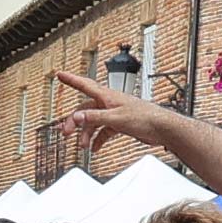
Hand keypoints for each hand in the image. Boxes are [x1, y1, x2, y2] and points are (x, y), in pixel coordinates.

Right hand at [48, 73, 221, 171]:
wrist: (161, 128)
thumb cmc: (144, 118)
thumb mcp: (115, 118)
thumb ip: (94, 118)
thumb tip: (76, 117)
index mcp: (107, 96)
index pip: (85, 85)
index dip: (71, 80)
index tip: (60, 74)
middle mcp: (109, 102)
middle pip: (85, 110)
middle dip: (74, 121)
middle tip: (66, 132)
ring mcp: (114, 113)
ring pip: (94, 122)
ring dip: (87, 133)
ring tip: (83, 145)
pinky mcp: (120, 123)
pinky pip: (104, 130)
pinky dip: (98, 139)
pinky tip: (95, 147)